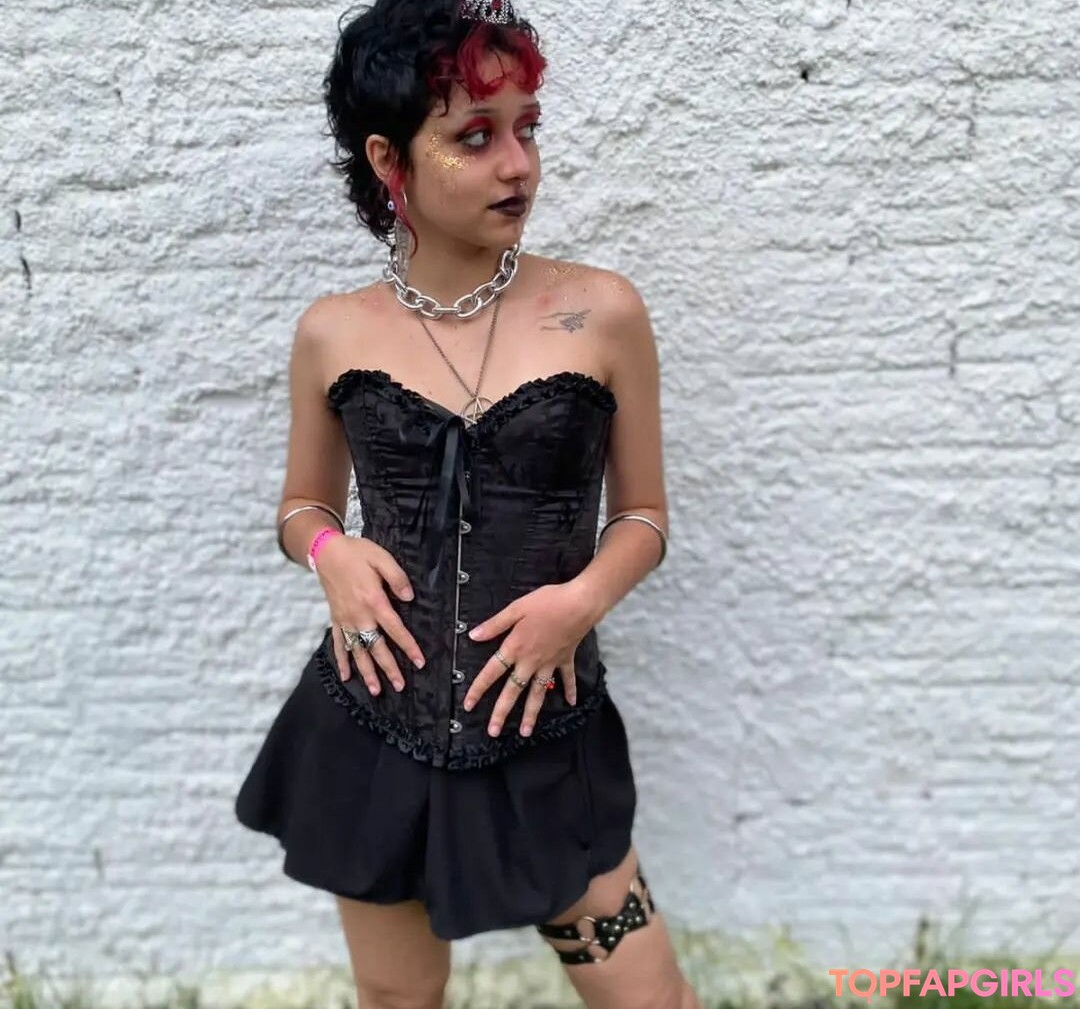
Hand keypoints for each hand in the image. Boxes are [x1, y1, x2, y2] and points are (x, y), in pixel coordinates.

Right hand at [315, 535, 425, 695]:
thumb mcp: (382, 557)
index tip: (419, 662)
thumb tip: (409, 598)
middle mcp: (359, 615)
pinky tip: (346, 676)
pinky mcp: (336, 619)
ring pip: (358, 651)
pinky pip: (339, 644)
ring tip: (376, 690)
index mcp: (374, 601)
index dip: (408, 647)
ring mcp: (345, 620)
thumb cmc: (357, 553)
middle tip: (400, 686)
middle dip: (389, 668)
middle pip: (376, 647)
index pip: (395, 629)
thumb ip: (398, 578)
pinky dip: (342, 661)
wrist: (326, 551)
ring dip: (367, 672)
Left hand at [463, 581, 595, 737]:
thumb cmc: (547, 602)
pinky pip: (566, 678)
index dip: (478, 689)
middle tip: (493, 732)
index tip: (468, 705)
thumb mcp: (516, 608)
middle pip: (513, 691)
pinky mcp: (565, 659)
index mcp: (515, 647)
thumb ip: (495, 624)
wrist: (579, 604)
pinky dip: (569, 690)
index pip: (492, 672)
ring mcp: (549, 663)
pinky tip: (571, 703)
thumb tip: (473, 636)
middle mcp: (531, 661)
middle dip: (502, 712)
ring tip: (526, 732)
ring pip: (538, 693)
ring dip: (532, 713)